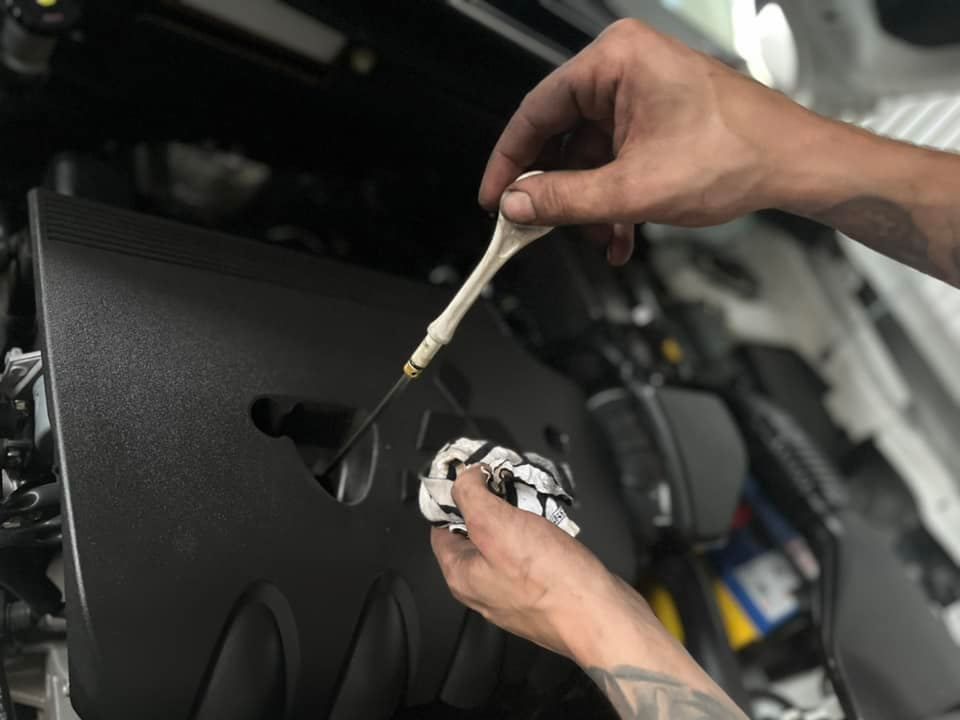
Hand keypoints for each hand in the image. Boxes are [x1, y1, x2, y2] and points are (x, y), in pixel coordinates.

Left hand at [431, 466, 747, 718]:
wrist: (600, 616)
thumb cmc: (553, 583)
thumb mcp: (497, 524)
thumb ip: (471, 496)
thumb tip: (464, 478)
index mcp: (461, 575)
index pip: (440, 526)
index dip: (455, 496)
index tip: (473, 476)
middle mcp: (482, 588)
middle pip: (476, 532)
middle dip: (493, 504)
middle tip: (511, 487)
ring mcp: (513, 593)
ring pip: (507, 542)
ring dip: (521, 518)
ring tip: (536, 505)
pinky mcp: (542, 592)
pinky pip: (533, 555)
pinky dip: (541, 535)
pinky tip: (554, 528)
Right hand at [479, 18, 832, 264]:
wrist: (794, 165)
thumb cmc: (735, 155)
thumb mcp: (634, 189)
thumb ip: (565, 199)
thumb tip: (517, 203)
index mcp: (615, 61)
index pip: (537, 111)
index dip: (510, 162)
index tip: (494, 198)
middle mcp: (624, 69)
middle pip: (562, 136)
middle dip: (558, 192)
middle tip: (537, 228)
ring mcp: (641, 93)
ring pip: (589, 155)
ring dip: (589, 205)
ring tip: (600, 240)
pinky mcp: (655, 117)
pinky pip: (614, 159)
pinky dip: (612, 197)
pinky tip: (620, 233)